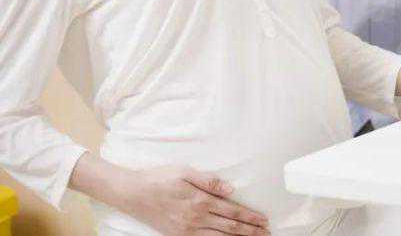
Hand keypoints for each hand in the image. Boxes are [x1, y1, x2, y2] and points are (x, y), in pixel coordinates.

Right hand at [119, 165, 269, 234]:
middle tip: (266, 233)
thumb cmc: (160, 178)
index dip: (250, 217)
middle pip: (229, 228)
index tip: (264, 220)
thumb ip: (209, 181)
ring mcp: (186, 230)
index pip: (232, 211)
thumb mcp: (185, 172)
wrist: (133, 193)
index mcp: (200, 201)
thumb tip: (231, 189)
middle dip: (250, 231)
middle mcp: (195, 219)